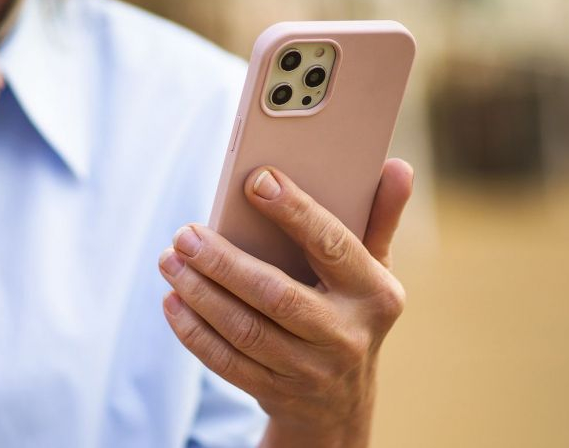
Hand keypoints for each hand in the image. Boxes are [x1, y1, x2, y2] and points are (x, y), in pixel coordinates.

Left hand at [158, 160, 413, 446]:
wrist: (342, 402)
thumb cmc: (351, 310)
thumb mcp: (374, 268)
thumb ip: (380, 216)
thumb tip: (397, 166)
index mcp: (374, 294)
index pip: (332, 244)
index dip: (295, 212)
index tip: (255, 180)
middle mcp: (345, 335)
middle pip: (276, 295)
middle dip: (224, 262)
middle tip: (185, 233)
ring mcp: (310, 370)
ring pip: (245, 331)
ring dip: (200, 293)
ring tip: (170, 259)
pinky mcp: (276, 393)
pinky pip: (227, 362)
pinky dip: (194, 331)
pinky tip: (172, 300)